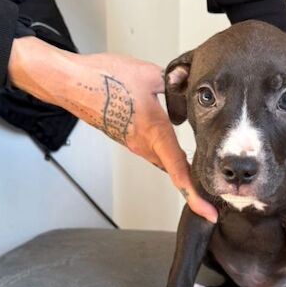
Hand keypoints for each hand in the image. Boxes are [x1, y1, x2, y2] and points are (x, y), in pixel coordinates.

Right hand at [8, 37, 217, 222]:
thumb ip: (172, 83)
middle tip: (214, 191)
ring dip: (178, 162)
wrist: (71, 83)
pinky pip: (151, 147)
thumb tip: (185, 85)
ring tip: (197, 165)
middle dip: (194, 181)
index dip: (196, 195)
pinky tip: (171, 134)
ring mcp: (133, 142)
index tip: (210, 212)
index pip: (179, 171)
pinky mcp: (125, 136)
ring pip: (162, 157)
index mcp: (154, 132)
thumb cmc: (103, 79)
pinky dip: (164, 147)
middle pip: (174, 169)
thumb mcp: (149, 74)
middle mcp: (143, 144)